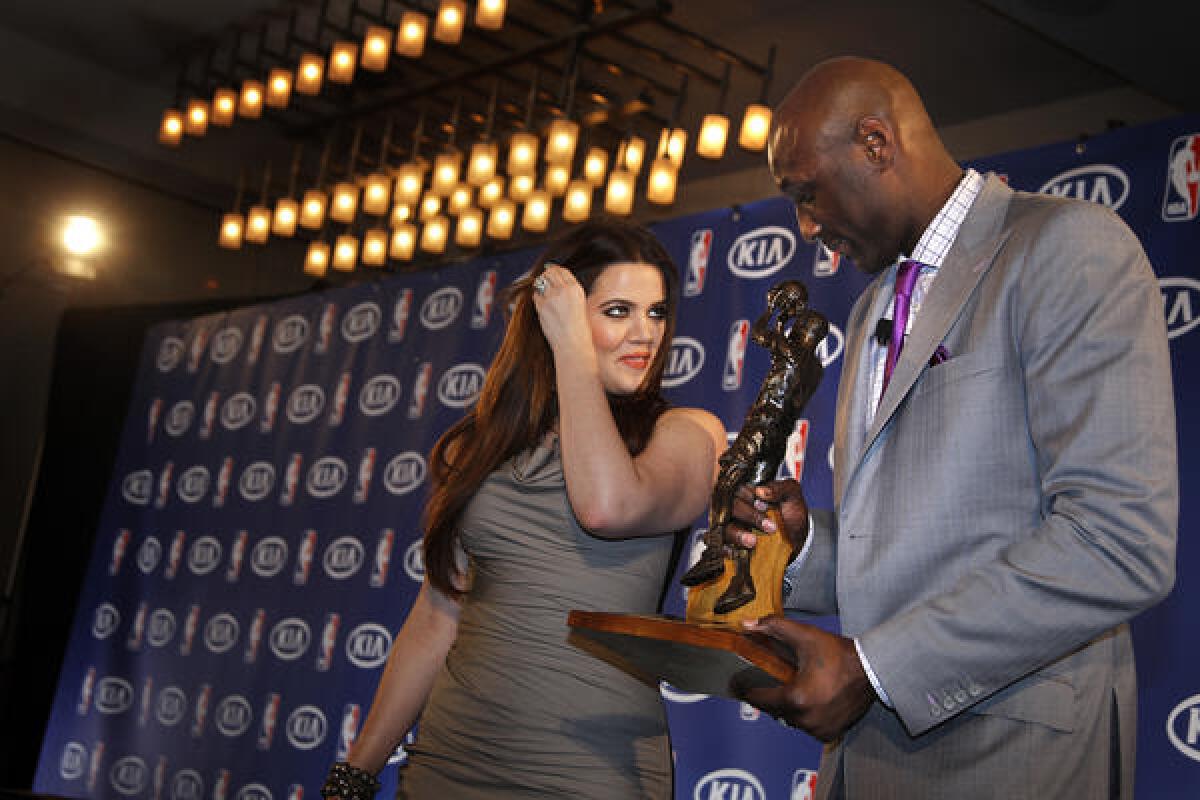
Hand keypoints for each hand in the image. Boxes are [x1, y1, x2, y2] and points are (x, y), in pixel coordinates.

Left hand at [531, 265, 592, 359]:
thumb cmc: (578, 329)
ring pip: (541, 282)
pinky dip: (537, 297)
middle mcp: (564, 290)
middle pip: (550, 273)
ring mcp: (551, 297)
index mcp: (576, 289)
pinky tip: (541, 304)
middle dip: (546, 275)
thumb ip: (570, 293)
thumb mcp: (581, 305)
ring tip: (542, 291)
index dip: (554, 269)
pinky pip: (535, 296)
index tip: (551, 270)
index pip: (563, 270)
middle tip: (544, 280)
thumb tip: (558, 285)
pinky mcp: (542, 306)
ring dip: (540, 285)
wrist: (572, 342)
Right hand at [726, 479, 808, 553]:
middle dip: (750, 516)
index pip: (738, 489)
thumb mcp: (792, 495)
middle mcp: (735, 508)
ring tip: (753, 542)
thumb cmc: (791, 514)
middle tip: (770, 527)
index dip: (749, 497)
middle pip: (730, 507)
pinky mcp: (730, 543)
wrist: (797, 539)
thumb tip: (761, 491)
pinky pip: (720, 545)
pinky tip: (738, 552)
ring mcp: (731, 525)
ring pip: (724, 527)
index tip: (765, 507)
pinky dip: (726, 549)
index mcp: (747, 492)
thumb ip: (780, 488)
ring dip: (737, 534)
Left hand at [732, 617, 873, 741]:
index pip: (759, 699)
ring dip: (787, 706)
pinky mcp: (829, 733)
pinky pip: (806, 726)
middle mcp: (806, 720)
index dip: (745, 690)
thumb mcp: (804, 636)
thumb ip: (773, 627)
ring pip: (790, 719)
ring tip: (790, 687)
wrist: (872, 670)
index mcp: (796, 698)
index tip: (736, 685)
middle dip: (769, 696)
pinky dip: (804, 715)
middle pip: (774, 710)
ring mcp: (818, 729)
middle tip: (764, 682)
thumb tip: (747, 624)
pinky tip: (807, 699)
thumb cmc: (839, 654)